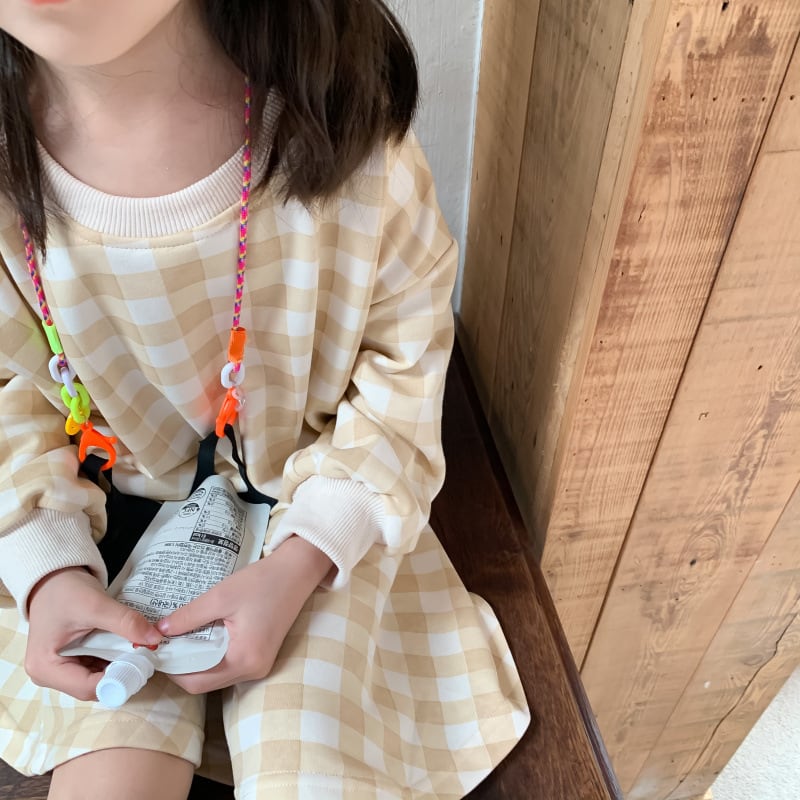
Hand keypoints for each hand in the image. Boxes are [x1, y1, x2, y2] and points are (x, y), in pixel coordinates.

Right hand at [26, 567, 162, 700]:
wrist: (54, 577)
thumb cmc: (65, 590)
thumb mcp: (96, 605)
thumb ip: (125, 623)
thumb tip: (154, 639)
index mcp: (45, 668)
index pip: (88, 688)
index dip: (119, 678)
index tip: (143, 662)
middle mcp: (48, 675)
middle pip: (93, 686)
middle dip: (121, 672)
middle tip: (145, 654)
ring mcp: (60, 669)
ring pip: (98, 678)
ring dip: (119, 665)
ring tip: (139, 648)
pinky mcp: (70, 660)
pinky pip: (96, 667)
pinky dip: (113, 658)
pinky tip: (127, 646)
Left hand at [156, 536, 331, 693]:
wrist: (297, 572)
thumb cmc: (263, 582)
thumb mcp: (221, 596)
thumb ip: (189, 616)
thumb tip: (160, 630)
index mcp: (244, 659)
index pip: (197, 682)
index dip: (172, 670)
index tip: (155, 651)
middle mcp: (253, 670)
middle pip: (205, 682)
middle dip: (181, 666)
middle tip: (164, 643)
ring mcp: (259, 665)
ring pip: (216, 675)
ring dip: (196, 661)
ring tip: (180, 637)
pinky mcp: (260, 656)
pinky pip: (228, 665)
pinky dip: (211, 655)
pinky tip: (203, 635)